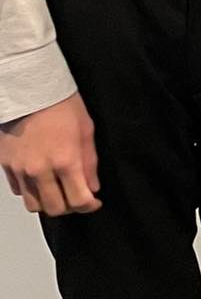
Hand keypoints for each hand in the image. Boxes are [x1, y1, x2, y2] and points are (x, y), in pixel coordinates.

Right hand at [0, 93, 101, 215]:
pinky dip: (31, 191)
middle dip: (70, 207)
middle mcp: (41, 170)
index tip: (93, 202)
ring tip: (57, 192)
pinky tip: (40, 180)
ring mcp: (21, 169)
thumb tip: (92, 186)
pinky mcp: (7, 166)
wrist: (31, 90)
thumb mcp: (86, 131)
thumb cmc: (61, 104)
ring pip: (34, 205)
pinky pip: (19, 190)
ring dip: (48, 203)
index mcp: (65, 161)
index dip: (89, 206)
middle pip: (55, 209)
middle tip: (76, 197)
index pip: (78, 200)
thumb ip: (89, 163)